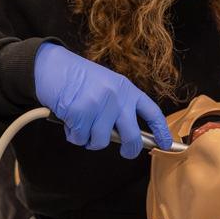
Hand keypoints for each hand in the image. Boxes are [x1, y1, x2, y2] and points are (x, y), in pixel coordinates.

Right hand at [33, 43, 171, 157]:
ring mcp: (99, 105)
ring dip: (89, 139)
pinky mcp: (81, 113)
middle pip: (132, 137)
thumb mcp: (107, 85)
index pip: (152, 112)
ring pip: (101, 142)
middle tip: (125, 152)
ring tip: (81, 124)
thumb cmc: (78, 77)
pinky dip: (73, 135)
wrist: (52, 65)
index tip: (166, 144)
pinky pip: (80, 139)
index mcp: (127, 89)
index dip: (162, 131)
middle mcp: (117, 97)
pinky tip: (69, 120)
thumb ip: (119, 106)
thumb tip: (127, 137)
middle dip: (129, 150)